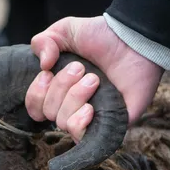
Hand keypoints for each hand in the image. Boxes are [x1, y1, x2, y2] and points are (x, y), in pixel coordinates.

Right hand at [25, 16, 163, 141]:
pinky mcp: (107, 127)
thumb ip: (45, 42)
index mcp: (60, 90)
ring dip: (74, 98)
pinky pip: (82, 138)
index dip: (36, 94)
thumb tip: (43, 66)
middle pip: (50, 113)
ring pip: (64, 123)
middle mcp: (72, 107)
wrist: (134, 41)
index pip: (36, 107)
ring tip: (94, 81)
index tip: (48, 73)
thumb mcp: (66, 31)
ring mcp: (90, 119)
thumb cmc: (102, 37)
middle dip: (61, 88)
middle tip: (81, 69)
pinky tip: (90, 109)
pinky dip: (80, 124)